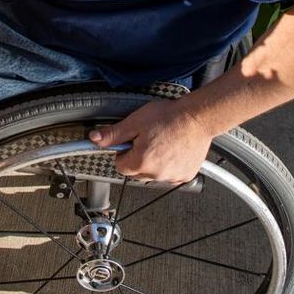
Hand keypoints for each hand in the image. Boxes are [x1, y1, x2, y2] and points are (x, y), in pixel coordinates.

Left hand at [89, 98, 212, 184]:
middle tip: (148, 139)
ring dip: (154, 162)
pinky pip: (170, 175)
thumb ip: (114, 134)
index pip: (120, 166)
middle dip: (138, 157)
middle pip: (136, 172)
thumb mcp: (136, 121)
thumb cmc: (169, 117)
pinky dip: (170, 165)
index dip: (123, 152)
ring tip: (162, 142)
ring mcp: (172, 177)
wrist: (198, 117)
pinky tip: (173, 149)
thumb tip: (95, 139)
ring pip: (153, 174)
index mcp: (141, 161)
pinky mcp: (185, 176)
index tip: (131, 142)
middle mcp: (156, 174)